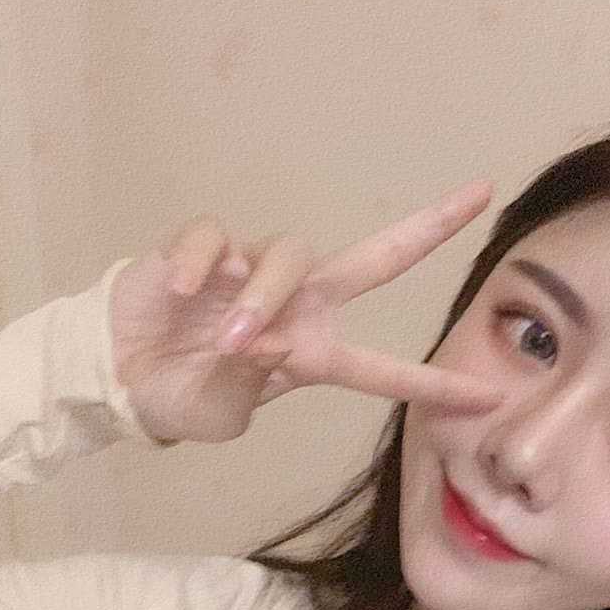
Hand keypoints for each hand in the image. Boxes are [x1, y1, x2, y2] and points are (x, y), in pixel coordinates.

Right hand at [109, 180, 508, 444]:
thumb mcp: (225, 413)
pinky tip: (184, 290)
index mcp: (313, 353)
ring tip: (233, 339)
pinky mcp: (202, 249)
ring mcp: (252, 270)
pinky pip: (215, 238)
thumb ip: (252, 382)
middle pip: (376, 259)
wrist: (120, 377)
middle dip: (427, 229)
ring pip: (288, 255)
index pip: (383, 370)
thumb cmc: (184, 398)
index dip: (433, 384)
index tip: (489, 396)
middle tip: (478, 196)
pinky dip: (202, 263)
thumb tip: (264, 339)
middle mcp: (297, 303)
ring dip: (265, 295)